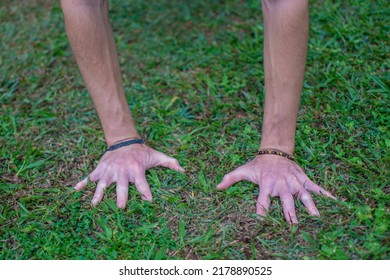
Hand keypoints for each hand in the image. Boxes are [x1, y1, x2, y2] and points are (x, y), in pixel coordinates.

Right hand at [74, 144, 183, 207]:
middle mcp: (122, 171)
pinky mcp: (101, 168)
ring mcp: (110, 170)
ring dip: (99, 194)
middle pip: (122, 186)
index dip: (146, 192)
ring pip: (103, 183)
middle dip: (121, 196)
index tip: (149, 201)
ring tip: (94, 205)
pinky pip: (90, 176)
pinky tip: (76, 189)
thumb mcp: (156, 156)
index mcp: (137, 169)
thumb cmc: (142, 152)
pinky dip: (83, 182)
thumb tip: (184, 171)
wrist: (124, 141)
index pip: (143, 184)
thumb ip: (170, 163)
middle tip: (121, 208)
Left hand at [216, 154, 335, 223]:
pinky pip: (315, 186)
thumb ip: (231, 178)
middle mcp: (281, 185)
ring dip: (310, 207)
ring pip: (303, 195)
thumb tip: (217, 187)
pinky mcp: (302, 178)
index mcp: (266, 185)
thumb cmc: (258, 165)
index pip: (262, 202)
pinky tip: (335, 201)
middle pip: (286, 202)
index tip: (261, 224)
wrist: (274, 151)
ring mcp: (293, 182)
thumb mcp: (243, 170)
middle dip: (289, 215)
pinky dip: (325, 193)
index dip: (261, 212)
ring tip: (317, 218)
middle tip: (294, 228)